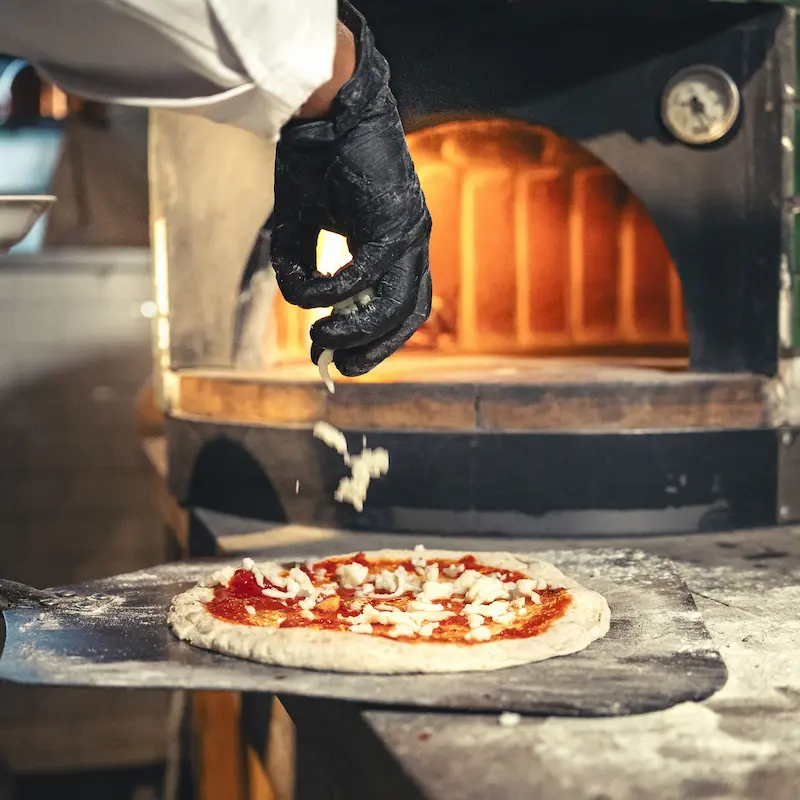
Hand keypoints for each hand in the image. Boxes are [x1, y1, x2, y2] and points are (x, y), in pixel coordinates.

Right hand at [270, 1, 431, 376]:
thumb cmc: (315, 161)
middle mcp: (413, 241)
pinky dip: (337, 294)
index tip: (344, 354)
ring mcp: (410, 231)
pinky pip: (368, 274)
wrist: (324, 106)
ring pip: (398, 302)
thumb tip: (296, 303)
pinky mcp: (394, 219)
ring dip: (359, 330)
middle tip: (339, 365)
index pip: (403, 303)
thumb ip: (300, 267)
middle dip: (376, 348)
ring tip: (322, 340)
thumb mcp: (302, 224)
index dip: (379, 336)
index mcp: (398, 242)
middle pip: (410, 314)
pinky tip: (310, 301)